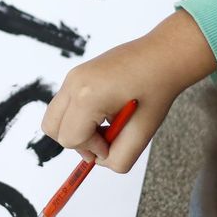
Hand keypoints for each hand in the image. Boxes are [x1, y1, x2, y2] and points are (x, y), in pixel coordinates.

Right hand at [40, 10, 215, 172]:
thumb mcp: (142, 133)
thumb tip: (102, 161)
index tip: (112, 145)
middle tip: (104, 140)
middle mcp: (74, 82)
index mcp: (88, 96)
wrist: (163, 55)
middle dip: (77, 141)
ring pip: (56, 117)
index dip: (92, 149)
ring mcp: (73, 75)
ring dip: (77, 128)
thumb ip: (120, 158)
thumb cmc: (156, 88)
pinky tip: (106, 111)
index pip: (70, 139)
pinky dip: (80, 116)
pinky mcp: (77, 74)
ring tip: (106, 124)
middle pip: (53, 128)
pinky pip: (66, 105)